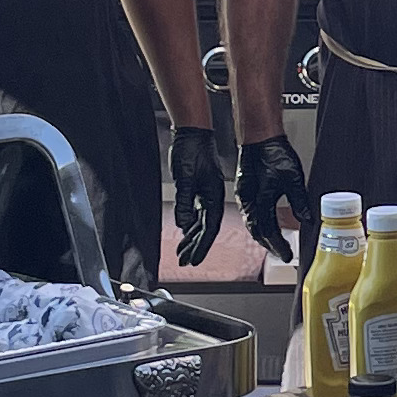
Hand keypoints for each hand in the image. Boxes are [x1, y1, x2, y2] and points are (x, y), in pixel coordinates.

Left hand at [169, 125, 227, 267]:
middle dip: (196, 247)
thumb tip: (183, 224)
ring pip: (200, 222)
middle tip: (186, 262)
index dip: (201, 247)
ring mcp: (207, 193)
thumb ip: (185, 202)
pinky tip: (185, 231)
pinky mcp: (200, 188)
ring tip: (182, 251)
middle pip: (206, 229)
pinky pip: (197, 212)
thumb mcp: (185, 179)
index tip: (194, 261)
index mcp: (214, 197)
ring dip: (192, 237)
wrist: (193, 133)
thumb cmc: (192, 152)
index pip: (209, 229)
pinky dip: (190, 224)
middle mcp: (213, 197)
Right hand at [235, 131, 312, 264]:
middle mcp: (249, 201)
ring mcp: (244, 197)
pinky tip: (264, 228)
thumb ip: (299, 200)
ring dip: (263, 237)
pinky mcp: (244, 192)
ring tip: (274, 245)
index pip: (268, 231)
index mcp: (260, 199)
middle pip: (258, 232)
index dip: (278, 245)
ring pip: (252, 225)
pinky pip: (249, 216)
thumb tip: (307, 219)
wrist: (260, 137)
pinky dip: (257, 226)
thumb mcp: (293, 176)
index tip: (287, 255)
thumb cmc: (274, 152)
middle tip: (281, 253)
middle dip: (270, 245)